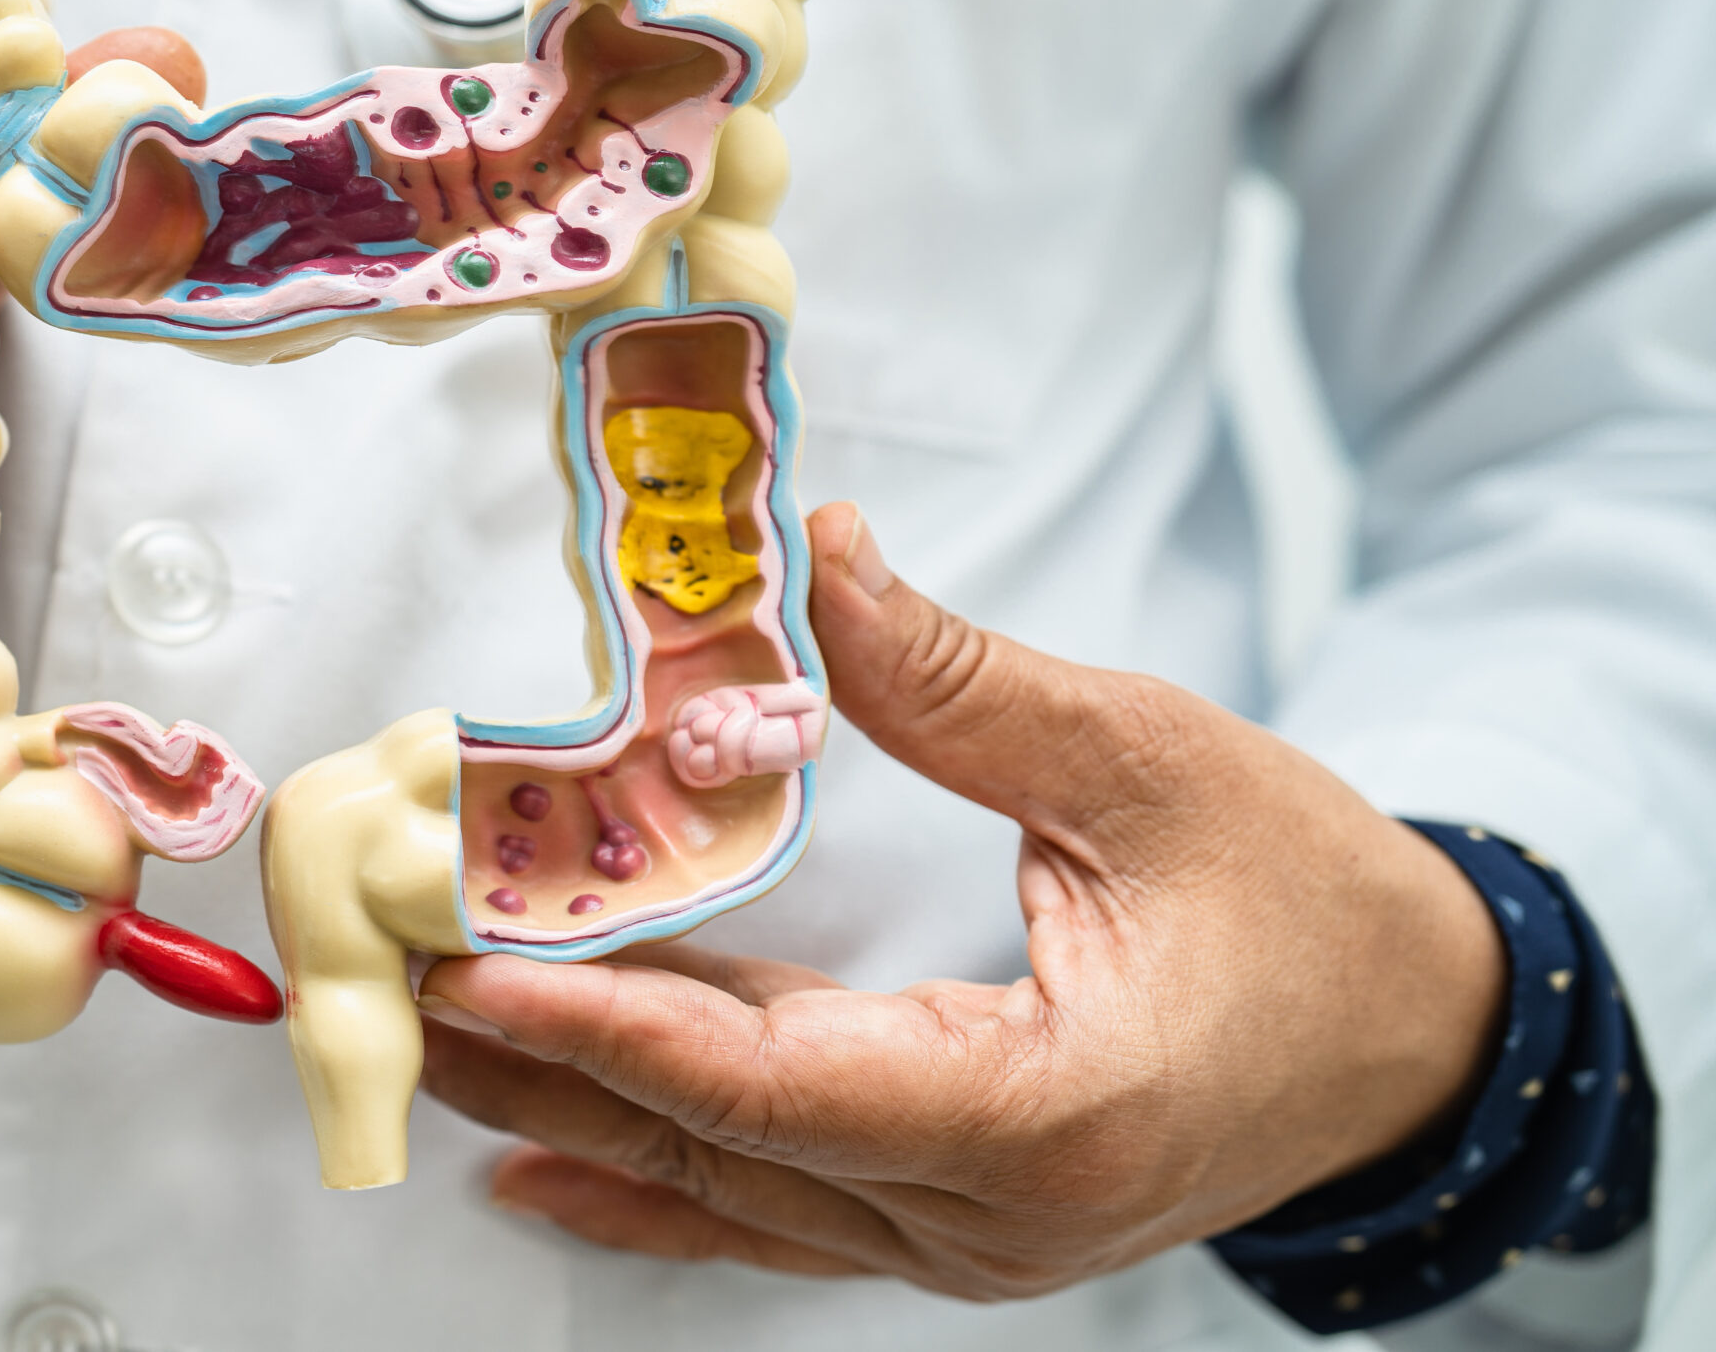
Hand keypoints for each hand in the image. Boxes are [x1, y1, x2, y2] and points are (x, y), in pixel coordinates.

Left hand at [416, 501, 1505, 1295]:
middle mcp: (988, 1217)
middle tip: (386, 985)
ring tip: (429, 1044)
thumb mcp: (1147, 760)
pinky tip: (539, 1162)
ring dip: (575, 1114)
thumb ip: (959, 679)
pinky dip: (653, 1174)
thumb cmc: (1310, 901)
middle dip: (543, 1069)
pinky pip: (772, 1207)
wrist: (1416, 1034)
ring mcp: (966, 1238)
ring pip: (729, 1191)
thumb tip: (814, 565)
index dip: (607, 1033)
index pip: (776, 1089)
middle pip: (718, 1152)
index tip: (469, 976)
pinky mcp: (953, 1215)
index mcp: (1047, 1114)